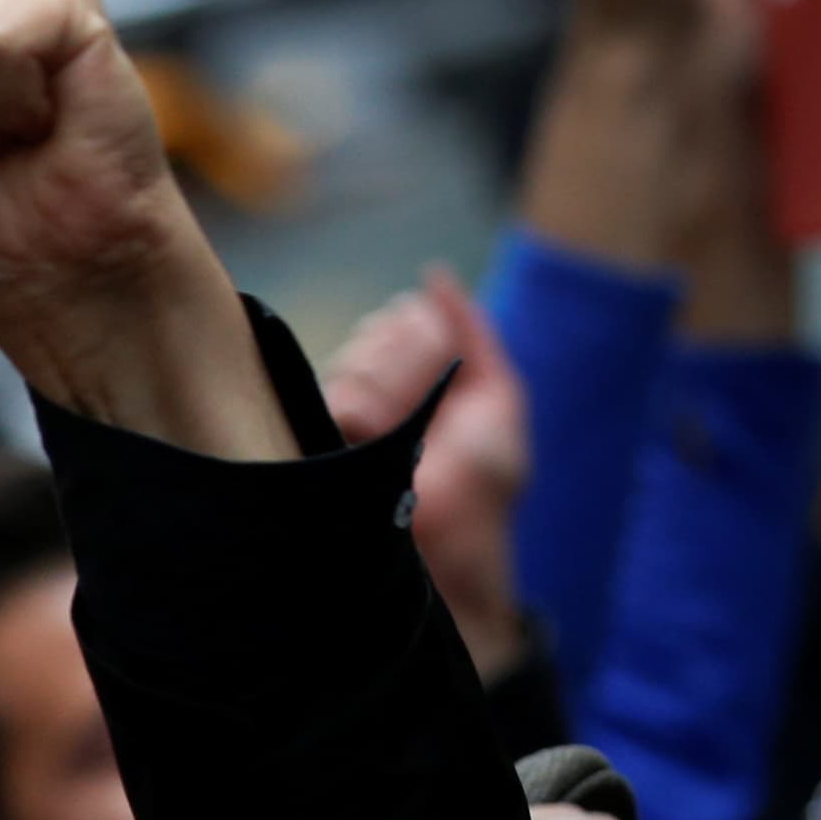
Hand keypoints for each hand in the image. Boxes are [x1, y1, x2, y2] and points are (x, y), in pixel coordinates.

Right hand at [323, 266, 529, 673]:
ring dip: (400, 389)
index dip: (425, 334)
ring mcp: (338, 420)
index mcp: (405, 380)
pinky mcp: (321, 445)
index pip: (396, 319)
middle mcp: (364, 393)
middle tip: (438, 408)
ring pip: (356, 358)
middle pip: (374, 333)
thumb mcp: (499, 397)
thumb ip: (472, 331)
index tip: (449, 372)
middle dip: (417, 361)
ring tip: (416, 432)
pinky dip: (373, 410)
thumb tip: (435, 276)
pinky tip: (386, 438)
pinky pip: (340, 394)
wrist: (466, 543)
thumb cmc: (485, 486)